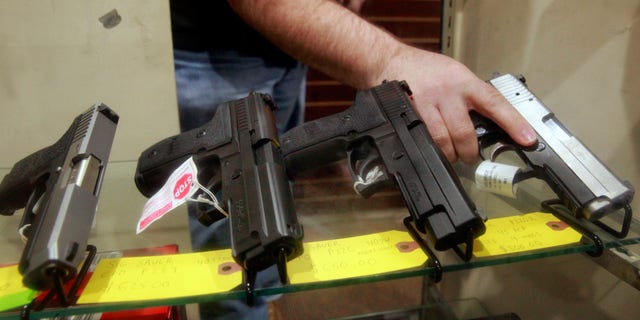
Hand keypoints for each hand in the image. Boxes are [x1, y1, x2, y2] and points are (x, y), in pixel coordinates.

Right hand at [382, 46, 536, 163]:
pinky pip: (423, 139)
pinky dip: (431, 149)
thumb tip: (493, 124)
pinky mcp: (409, 113)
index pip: (495, 103)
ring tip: (451, 156)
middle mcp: (448, 92)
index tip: (528, 139)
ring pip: (443, 140)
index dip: (513, 123)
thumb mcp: (456, 75)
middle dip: (469, 151)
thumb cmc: (427, 70)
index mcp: (465, 82)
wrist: (391, 61)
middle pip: (464, 132)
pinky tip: (433, 149)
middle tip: (470, 157)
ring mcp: (427, 103)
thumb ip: (472, 97)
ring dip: (449, 154)